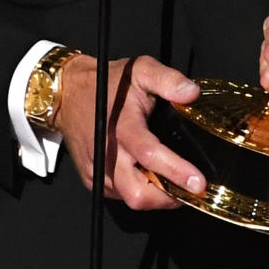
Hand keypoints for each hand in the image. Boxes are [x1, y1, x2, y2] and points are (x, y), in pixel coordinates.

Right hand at [55, 54, 205, 209]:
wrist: (69, 93)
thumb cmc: (109, 82)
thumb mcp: (140, 69)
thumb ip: (167, 79)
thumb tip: (192, 93)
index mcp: (122, 126)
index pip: (150, 156)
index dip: (176, 172)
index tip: (198, 182)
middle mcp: (107, 153)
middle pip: (138, 194)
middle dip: (167, 197)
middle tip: (189, 187)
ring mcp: (97, 170)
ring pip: (130, 199)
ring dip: (155, 196)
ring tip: (171, 179)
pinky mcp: (92, 179)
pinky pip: (119, 196)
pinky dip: (139, 190)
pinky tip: (147, 174)